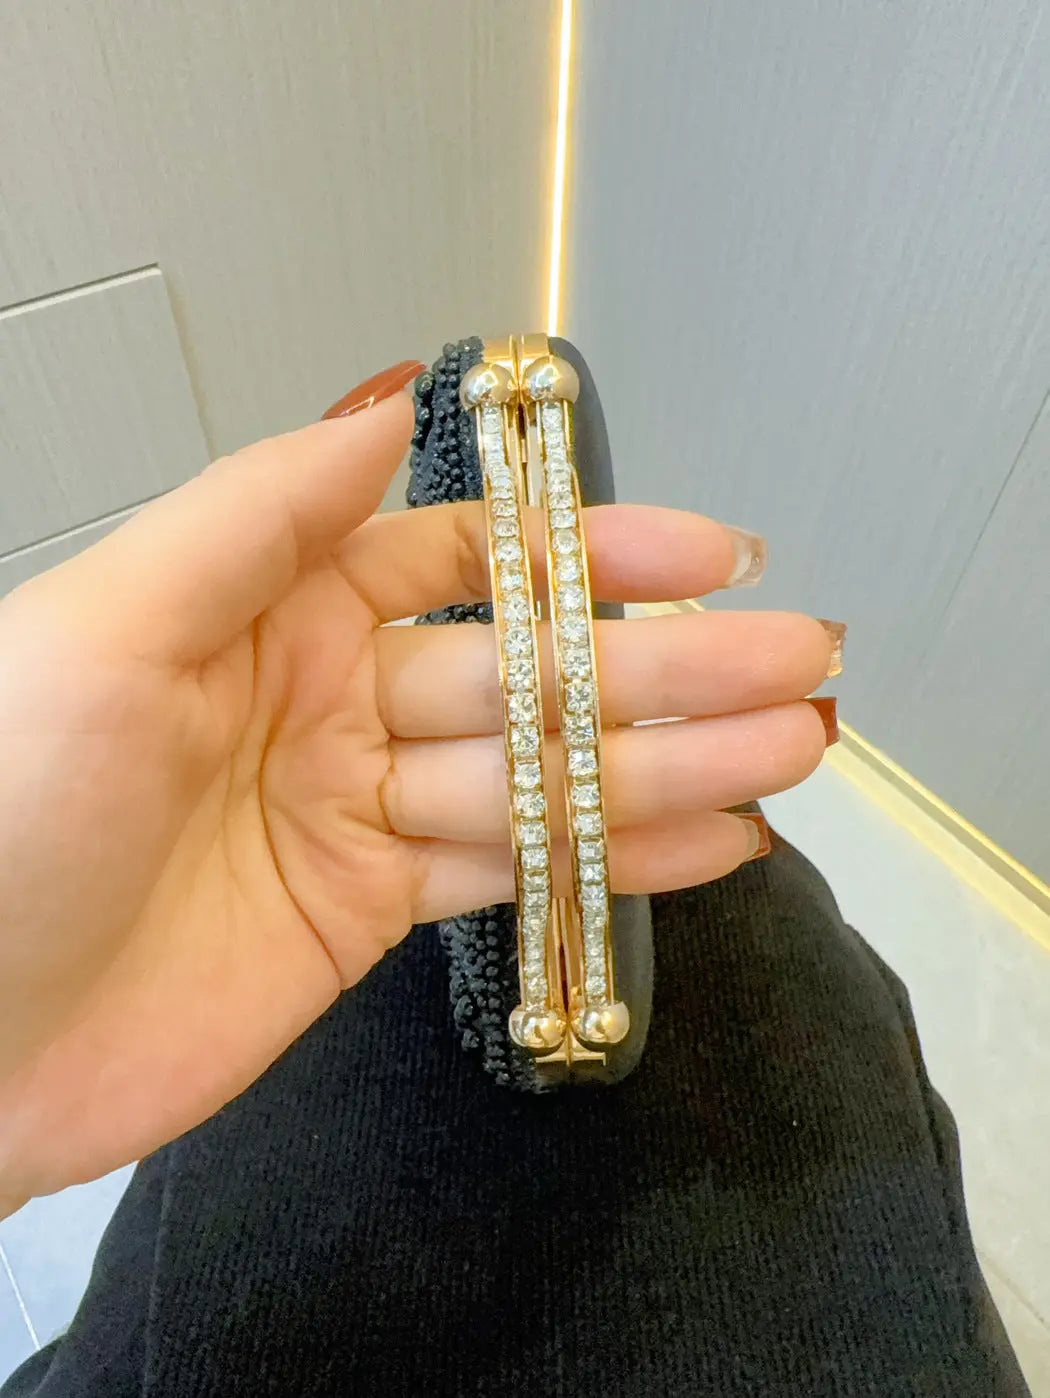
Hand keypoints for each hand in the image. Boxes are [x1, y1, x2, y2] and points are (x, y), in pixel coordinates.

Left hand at [0, 380, 830, 1210]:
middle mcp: (329, 696)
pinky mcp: (368, 913)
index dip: (589, 555)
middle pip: (529, 672)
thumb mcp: (114, 626)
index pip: (466, 559)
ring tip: (790, 751)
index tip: (708, 553)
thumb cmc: (2, 807)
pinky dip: (612, 861)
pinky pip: (510, 873)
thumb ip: (259, 515)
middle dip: (669, 669)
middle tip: (800, 665)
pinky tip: (712, 843)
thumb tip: (384, 405)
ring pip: (540, 776)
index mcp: (275, 606)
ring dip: (670, 766)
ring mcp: (358, 809)